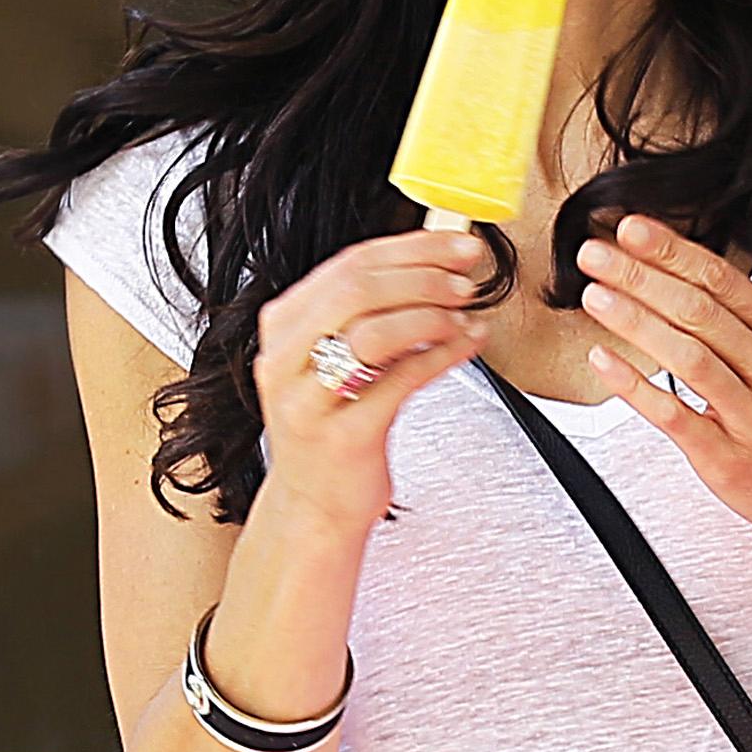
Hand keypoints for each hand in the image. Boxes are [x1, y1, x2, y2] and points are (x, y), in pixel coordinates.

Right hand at [252, 228, 493, 539]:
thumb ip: (372, 312)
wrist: (314, 505)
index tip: (456, 246)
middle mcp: (287, 359)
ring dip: (432, 315)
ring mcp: (309, 400)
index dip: (413, 248)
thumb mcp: (337, 358)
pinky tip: (466, 346)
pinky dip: (442, 356)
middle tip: (466, 279)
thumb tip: (438, 262)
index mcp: (285, 327)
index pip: (349, 264)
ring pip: (373, 332)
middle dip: (425, 276)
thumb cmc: (334, 424)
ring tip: (464, 316)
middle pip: (358, 289)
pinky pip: (399, 382)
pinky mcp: (342, 436)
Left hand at [577, 216, 751, 591]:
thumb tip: (685, 274)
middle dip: (640, 276)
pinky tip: (604, 361)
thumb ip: (748, 318)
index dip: (671, 250)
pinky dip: (633, 385)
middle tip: (597, 254)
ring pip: (687, 356)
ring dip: (634, 320)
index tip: (632, 229)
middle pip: (698, 309)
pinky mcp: (726, 457)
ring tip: (595, 295)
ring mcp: (751, 415)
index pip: (722, 279)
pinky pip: (673, 414)